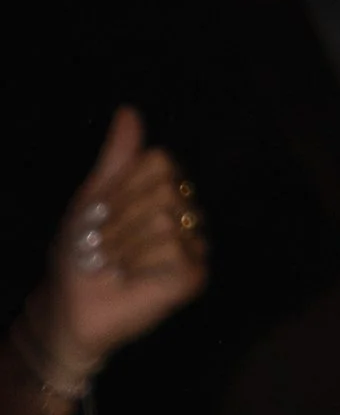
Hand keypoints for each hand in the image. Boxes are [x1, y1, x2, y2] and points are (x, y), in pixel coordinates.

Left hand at [24, 110, 208, 386]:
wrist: (70, 304)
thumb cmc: (79, 251)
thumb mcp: (92, 196)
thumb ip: (116, 155)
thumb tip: (129, 109)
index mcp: (165, 188)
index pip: (161, 162)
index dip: (124, 187)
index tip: (101, 211)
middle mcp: (186, 212)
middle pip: (164, 190)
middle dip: (121, 218)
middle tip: (103, 242)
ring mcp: (194, 244)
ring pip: (167, 223)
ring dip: (125, 246)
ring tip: (112, 263)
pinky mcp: (195, 275)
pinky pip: (176, 254)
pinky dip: (141, 267)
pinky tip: (132, 278)